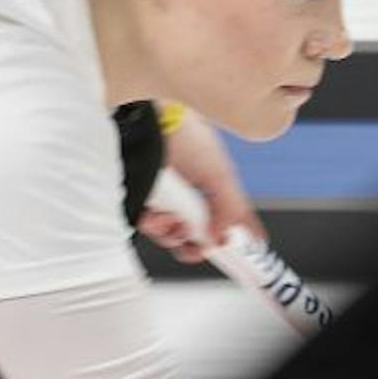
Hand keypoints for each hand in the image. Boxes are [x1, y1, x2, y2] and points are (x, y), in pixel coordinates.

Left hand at [139, 105, 266, 261]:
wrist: (151, 121)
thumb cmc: (188, 136)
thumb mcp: (221, 176)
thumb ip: (230, 210)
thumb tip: (223, 238)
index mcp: (213, 192)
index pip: (226, 224)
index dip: (228, 242)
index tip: (235, 258)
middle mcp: (189, 198)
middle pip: (196, 238)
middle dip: (195, 246)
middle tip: (197, 245)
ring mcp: (166, 201)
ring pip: (171, 235)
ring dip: (172, 235)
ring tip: (171, 220)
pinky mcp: (142, 201)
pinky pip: (147, 226)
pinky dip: (152, 226)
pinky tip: (155, 215)